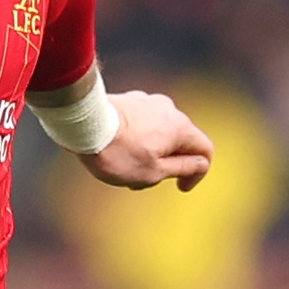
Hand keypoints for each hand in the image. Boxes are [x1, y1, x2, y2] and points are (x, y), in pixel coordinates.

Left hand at [81, 90, 211, 190]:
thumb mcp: (154, 172)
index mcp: (181, 127)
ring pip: (158, 133)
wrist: (83, 124)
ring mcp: (147, 102)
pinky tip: (115, 151)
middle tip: (141, 182)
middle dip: (166, 165)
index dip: (198, 172)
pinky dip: (136, 140)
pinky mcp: (128, 100)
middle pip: (179, 142)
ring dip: (148, 154)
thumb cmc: (118, 153)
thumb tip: (200, 163)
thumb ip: (183, 167)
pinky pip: (141, 124)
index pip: (205, 150)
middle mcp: (169, 109)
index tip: (180, 187)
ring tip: (123, 169)